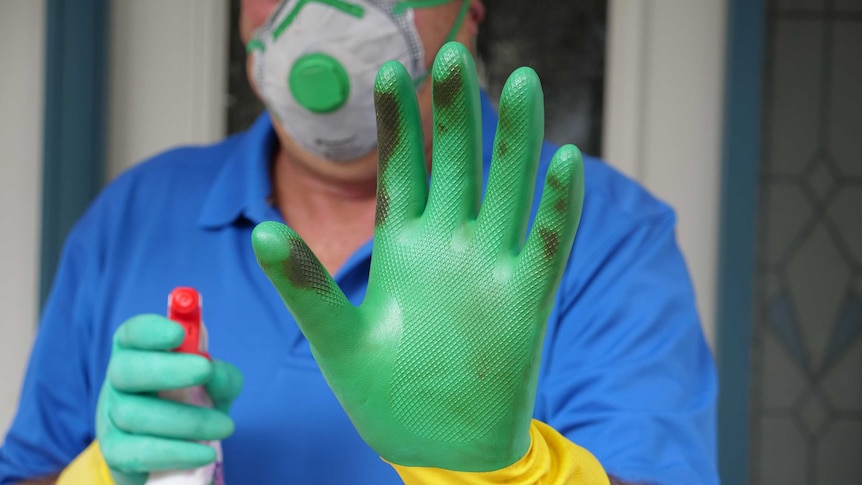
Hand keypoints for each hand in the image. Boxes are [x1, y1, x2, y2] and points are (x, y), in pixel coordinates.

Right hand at [96, 315, 242, 484]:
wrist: (174, 447)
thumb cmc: (194, 401)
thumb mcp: (215, 384)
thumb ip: (222, 375)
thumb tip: (214, 373)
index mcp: (139, 352)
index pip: (132, 333)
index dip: (151, 330)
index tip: (179, 332)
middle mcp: (119, 380)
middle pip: (125, 369)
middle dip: (166, 368)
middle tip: (204, 369)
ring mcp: (112, 417)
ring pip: (134, 414)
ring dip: (186, 420)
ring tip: (224, 425)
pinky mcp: (115, 451)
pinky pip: (137, 452)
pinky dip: (175, 452)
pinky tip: (205, 453)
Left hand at [252, 41, 583, 471]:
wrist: (436, 446)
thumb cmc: (386, 396)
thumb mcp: (336, 339)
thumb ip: (306, 285)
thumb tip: (261, 233)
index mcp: (403, 248)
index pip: (402, 170)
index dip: (398, 124)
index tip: (388, 73)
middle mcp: (449, 247)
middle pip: (459, 164)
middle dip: (456, 111)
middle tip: (454, 54)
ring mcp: (490, 268)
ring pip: (509, 188)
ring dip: (517, 139)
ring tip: (523, 82)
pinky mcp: (526, 299)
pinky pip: (548, 241)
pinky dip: (559, 204)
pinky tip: (566, 159)